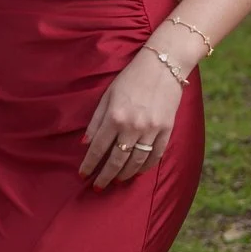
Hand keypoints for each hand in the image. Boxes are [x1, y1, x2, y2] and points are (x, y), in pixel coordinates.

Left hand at [78, 47, 184, 187]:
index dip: (89, 164)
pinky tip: (138, 172)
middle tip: (98, 186)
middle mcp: (132, 126)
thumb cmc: (131, 78)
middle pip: (117, 161)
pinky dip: (146, 166)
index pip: (98, 148)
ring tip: (116, 181)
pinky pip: (156, 155)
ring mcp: (152, 129)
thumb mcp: (107, 96)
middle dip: (105, 176)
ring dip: (125, 175)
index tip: (83, 175)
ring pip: (137, 162)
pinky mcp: (167, 129)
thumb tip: (85, 144)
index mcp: (115, 117)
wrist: (164, 65)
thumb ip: (96, 121)